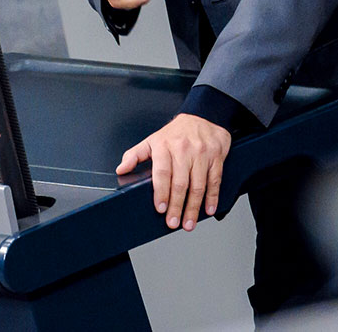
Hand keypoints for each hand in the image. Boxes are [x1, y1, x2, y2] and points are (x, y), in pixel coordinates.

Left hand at [117, 113, 230, 229]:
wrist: (202, 115)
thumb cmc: (175, 133)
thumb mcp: (152, 140)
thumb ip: (134, 155)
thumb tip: (121, 169)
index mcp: (165, 146)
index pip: (162, 173)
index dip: (161, 192)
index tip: (160, 208)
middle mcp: (184, 150)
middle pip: (180, 183)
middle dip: (176, 206)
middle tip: (173, 222)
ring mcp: (201, 153)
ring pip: (198, 184)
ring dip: (193, 207)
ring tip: (188, 222)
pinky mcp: (216, 157)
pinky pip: (214, 179)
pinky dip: (212, 196)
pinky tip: (208, 209)